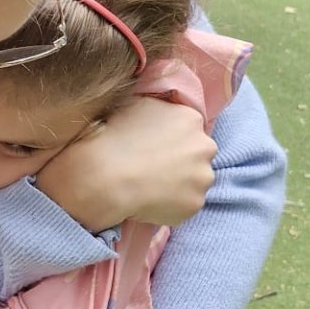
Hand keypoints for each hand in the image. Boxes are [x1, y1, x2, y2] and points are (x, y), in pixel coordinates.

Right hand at [36, 98, 214, 232]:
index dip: (172, 138)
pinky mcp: (196, 203)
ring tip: (152, 186)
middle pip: (198, 153)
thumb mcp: (134, 105)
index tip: (155, 147)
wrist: (105, 176)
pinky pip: (187, 203)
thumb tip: (159, 110)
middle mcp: (204, 145)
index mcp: (190, 117)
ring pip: (196, 180)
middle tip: (155, 167)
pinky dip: (174, 203)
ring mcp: (202, 176)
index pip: (189, 128)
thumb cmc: (113, 137)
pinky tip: (152, 200)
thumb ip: (156, 107)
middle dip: (182, 159)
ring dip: (181, 182)